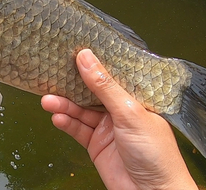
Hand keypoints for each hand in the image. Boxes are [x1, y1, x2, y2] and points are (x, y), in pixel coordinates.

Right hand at [41, 49, 197, 189]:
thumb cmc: (156, 154)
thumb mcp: (129, 112)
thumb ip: (105, 86)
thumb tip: (87, 58)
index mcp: (135, 98)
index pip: (110, 75)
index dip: (92, 64)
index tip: (73, 51)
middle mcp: (120, 111)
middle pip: (91, 92)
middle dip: (72, 85)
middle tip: (53, 75)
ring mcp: (107, 128)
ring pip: (81, 111)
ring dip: (64, 105)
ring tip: (48, 100)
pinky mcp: (96, 145)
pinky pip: (78, 130)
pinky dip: (67, 123)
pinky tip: (57, 117)